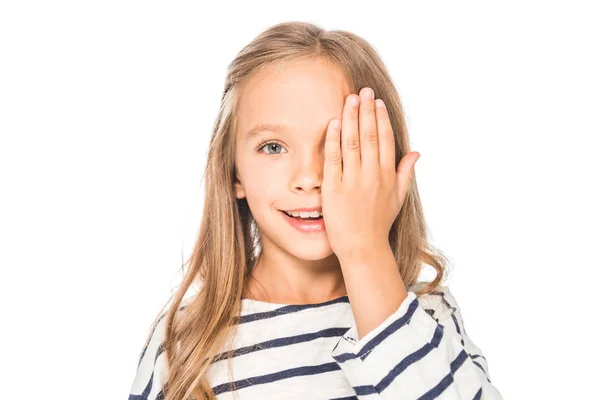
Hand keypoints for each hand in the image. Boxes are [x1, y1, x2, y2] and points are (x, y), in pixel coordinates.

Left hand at [322, 87, 419, 260]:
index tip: (377, 102)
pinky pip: (334, 159)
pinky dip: (334, 140)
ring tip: (350, 98)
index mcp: (387, 175)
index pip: (384, 139)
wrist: (363, 248)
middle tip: (364, 90)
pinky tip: (334, 123)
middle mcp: (372, 175)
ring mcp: (353, 181)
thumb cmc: (379, 224)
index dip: (381, 118)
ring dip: (351, 118)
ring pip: (352, 142)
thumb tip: (415, 152)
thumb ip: (405, 172)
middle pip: (369, 135)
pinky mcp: (334, 189)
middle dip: (367, 110)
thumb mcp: (398, 198)